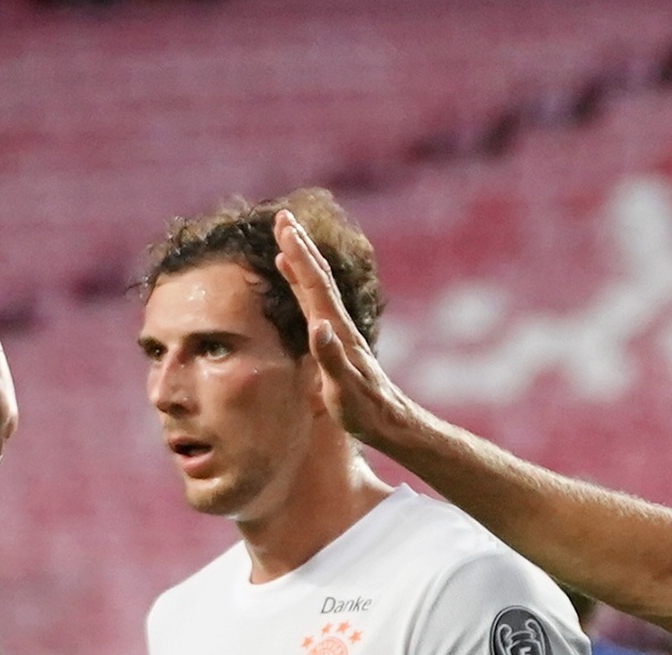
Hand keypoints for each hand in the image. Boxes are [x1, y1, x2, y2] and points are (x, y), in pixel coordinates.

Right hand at [271, 209, 419, 454]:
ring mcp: (338, 330)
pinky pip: (315, 303)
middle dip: (299, 246)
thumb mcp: (344, 389)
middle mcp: (338, 324)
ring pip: (317, 286)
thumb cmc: (364, 411)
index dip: (300, 257)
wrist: (389, 421)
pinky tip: (296, 279)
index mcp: (337, 331)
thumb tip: (318, 326)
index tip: (285, 228)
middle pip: (317, 277)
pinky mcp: (337, 340)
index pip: (315, 286)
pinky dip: (303, 284)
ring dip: (301, 259)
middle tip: (283, 217)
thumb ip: (330, 359)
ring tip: (286, 236)